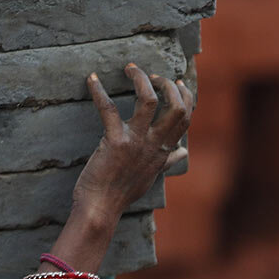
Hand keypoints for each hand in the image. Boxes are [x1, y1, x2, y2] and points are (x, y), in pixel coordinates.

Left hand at [71, 64, 192, 223]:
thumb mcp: (152, 175)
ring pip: (148, 101)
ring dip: (141, 79)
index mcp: (163, 150)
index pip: (186, 118)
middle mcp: (154, 144)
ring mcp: (135, 142)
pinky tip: (92, 79)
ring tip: (131, 69)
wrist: (100, 209)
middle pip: (176, 106)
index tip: (178, 82)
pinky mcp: (114, 141)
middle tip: (153, 76)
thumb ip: (169, 160)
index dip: (186, 95)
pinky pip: (108, 109)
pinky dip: (99, 91)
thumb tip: (185, 152)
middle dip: (167, 84)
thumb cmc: (122, 192)